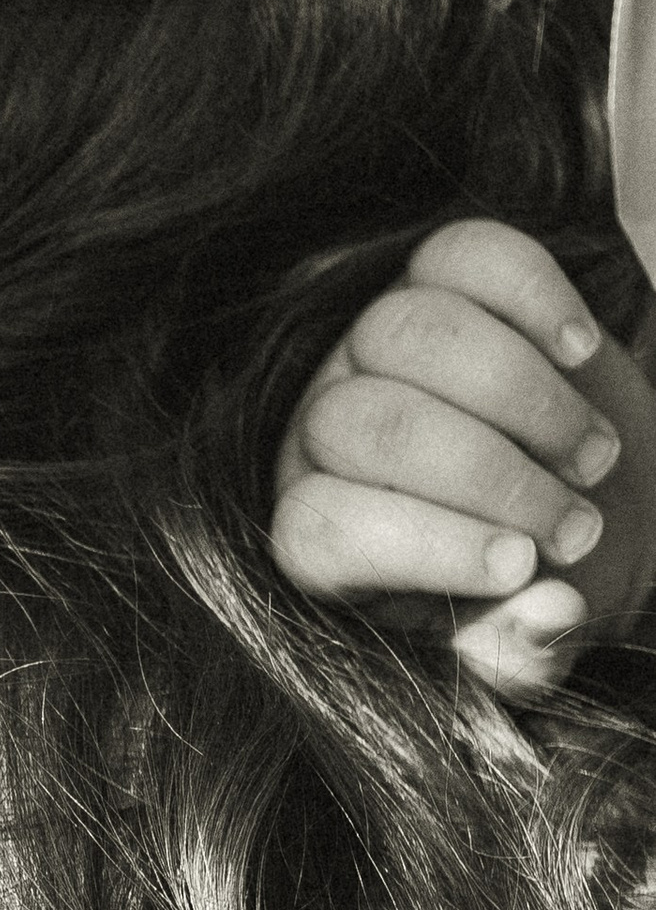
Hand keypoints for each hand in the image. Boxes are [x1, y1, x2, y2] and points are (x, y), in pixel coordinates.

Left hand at [272, 220, 655, 695]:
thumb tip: (548, 613)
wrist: (589, 507)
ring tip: (594, 458)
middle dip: (488, 475)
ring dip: (522, 395)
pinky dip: (535, 294)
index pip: (324, 523)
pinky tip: (583, 351)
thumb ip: (522, 656)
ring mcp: (370, 344)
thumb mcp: (524, 650)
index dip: (423, 544)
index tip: (524, 566)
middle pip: (366, 421)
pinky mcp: (434, 279)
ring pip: (408, 328)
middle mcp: (321, 431)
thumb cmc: (536, 589)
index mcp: (315, 537)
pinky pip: (465, 254)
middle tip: (577, 526)